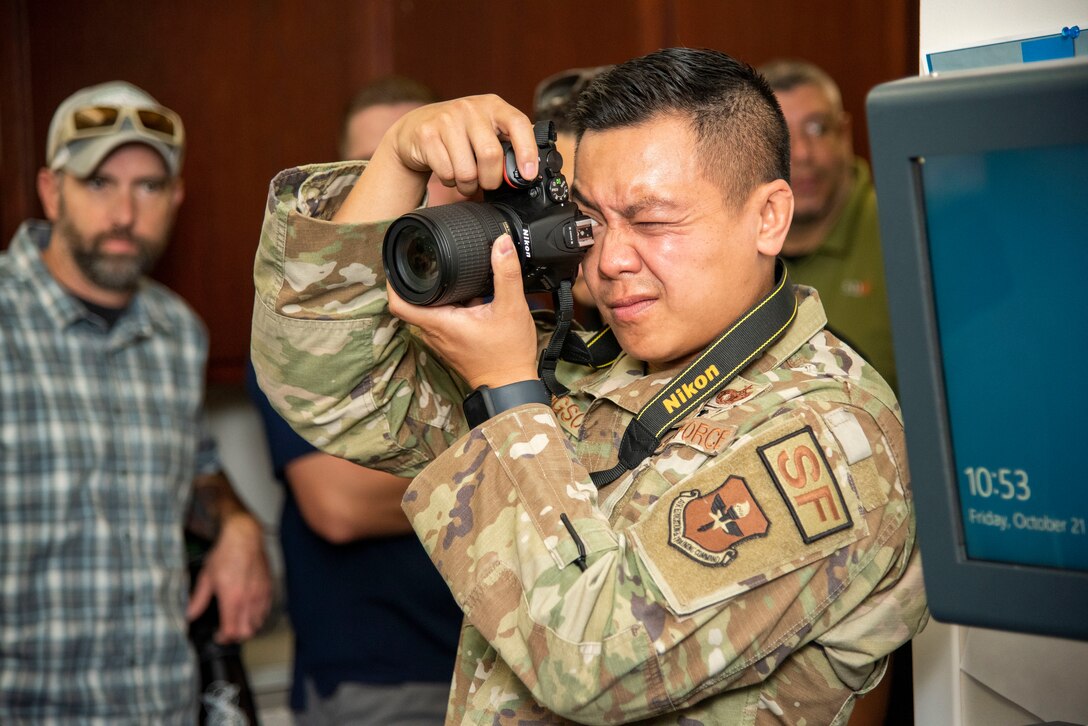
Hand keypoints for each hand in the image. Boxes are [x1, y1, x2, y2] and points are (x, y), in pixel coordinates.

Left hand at [187, 512, 272, 642]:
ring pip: (258, 623)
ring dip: (248, 626)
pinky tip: (249, 611)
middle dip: (236, 636)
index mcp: (232, 599)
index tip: (217, 635)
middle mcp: (249, 600)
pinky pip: (266, 611)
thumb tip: (189, 615)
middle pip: (247, 632)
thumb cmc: (225, 554)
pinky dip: (258, 616)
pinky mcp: (268, 588)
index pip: (231, 631)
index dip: (223, 638)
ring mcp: (261, 595)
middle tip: (227, 631)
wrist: (244, 537)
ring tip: (238, 621)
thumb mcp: (206, 577)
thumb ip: (198, 599)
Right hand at [334, 95, 538, 223]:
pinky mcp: (427, 135)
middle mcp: (470, 108)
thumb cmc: (460, 133)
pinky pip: (446, 173)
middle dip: (491, 180)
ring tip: (466, 179)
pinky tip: (448, 171)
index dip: (527, 151)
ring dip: (468, 185)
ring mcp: (446, 119)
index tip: (528, 175)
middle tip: (487, 183)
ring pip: (467, 170)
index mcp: (493, 106)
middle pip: (490, 155)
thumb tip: (527, 172)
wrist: (416, 127)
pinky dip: (450, 182)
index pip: (518, 123)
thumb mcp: (486, 130)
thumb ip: (507, 145)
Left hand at [388, 233, 538, 388]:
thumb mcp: (512, 308)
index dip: (392, 281)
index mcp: (440, 323)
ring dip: (434, 294)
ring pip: (427, 311)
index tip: (397, 263)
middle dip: (416, 281)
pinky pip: (441, 319)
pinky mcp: (451, 344)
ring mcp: (441, 340)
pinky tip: (466, 296)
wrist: (511, 385)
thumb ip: (506, 273)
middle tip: (423, 260)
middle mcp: (434, 333)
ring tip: (445, 274)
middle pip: (411, 303)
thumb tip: (501, 244)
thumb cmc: (508, 354)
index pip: (398, 303)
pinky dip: (447, 306)